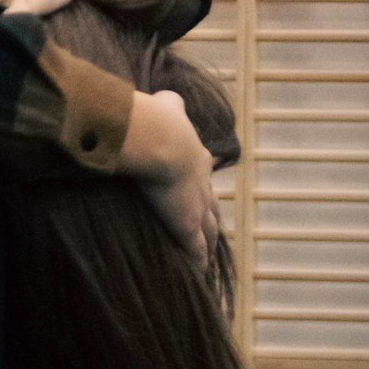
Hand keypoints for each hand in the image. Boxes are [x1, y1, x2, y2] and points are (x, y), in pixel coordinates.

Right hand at [117, 90, 218, 269]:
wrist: (158, 138)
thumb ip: (168, 103)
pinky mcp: (188, 225)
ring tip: (206, 259)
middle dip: (209, 218)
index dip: (200, 189)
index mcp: (195, 156)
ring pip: (208, 230)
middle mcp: (202, 182)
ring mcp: (197, 205)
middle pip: (210, 206)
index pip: (200, 177)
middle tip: (209, 231)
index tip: (200, 198)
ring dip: (207, 244)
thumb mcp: (167, 106)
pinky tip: (198, 273)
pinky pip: (195, 249)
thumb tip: (167, 95)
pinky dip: (197, 261)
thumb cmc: (157, 120)